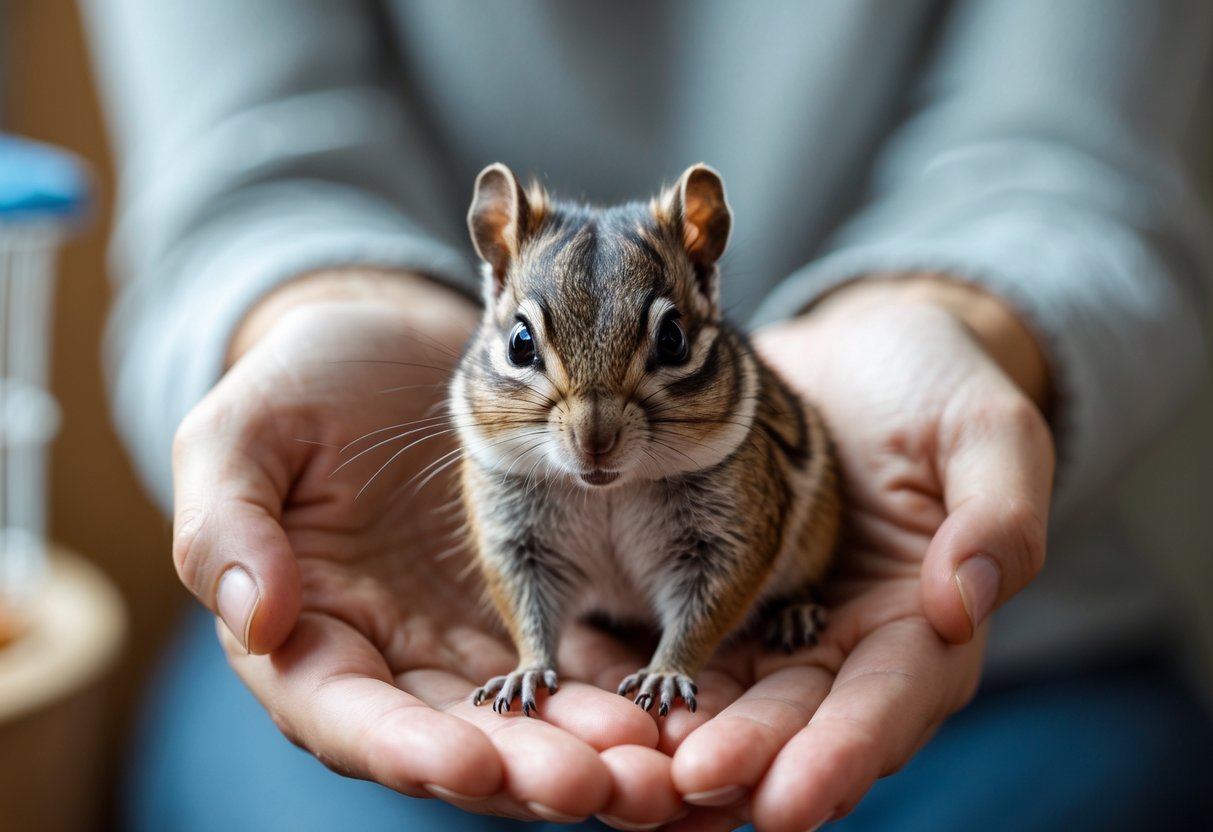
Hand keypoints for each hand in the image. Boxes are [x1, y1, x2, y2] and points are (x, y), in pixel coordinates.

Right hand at [170, 273, 678, 824]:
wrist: (394, 344)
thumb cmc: (304, 383)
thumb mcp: (240, 433)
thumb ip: (225, 524)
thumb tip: (253, 621)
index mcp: (306, 638)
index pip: (350, 718)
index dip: (408, 750)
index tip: (473, 764)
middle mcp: (391, 662)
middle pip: (457, 742)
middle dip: (527, 771)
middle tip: (601, 782)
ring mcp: (468, 643)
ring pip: (530, 724)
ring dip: (591, 752)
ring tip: (654, 763)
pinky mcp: (536, 610)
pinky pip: (581, 669)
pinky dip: (621, 695)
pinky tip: (670, 705)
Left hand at [657, 278, 1054, 830]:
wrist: (852, 351)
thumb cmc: (931, 384)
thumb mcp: (985, 428)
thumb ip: (998, 513)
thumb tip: (966, 601)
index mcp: (923, 623)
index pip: (888, 703)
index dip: (843, 755)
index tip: (791, 800)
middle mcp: (843, 642)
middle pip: (796, 719)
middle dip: (747, 760)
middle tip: (689, 785)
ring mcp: (773, 623)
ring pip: (728, 700)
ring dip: (684, 741)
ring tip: (635, 772)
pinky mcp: (710, 594)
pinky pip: (672, 646)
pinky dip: (637, 682)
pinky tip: (593, 705)